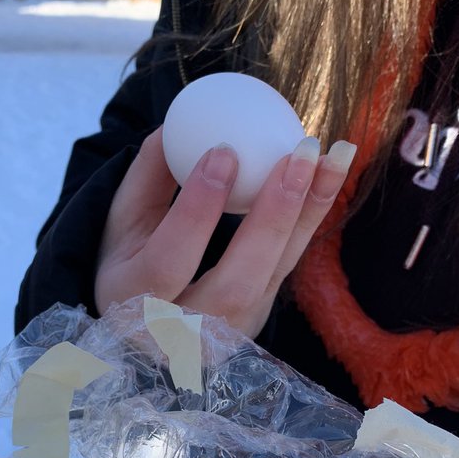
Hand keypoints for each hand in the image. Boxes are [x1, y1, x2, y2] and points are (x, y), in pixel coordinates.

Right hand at [95, 129, 354, 337]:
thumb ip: (146, 178)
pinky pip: (288, 264)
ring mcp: (227, 332)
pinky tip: (331, 173)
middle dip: (272, 217)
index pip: (167, 264)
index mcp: (133, 305)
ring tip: (336, 154)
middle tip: (299, 155)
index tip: (224, 151)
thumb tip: (176, 124)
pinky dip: (311, 217)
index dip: (196, 212)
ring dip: (309, 212)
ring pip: (275, 276)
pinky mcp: (258, 319)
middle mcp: (183, 333)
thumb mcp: (122, 225)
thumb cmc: (128, 264)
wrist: (144, 327)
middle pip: (236, 284)